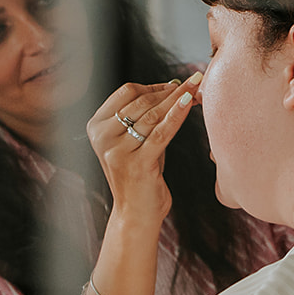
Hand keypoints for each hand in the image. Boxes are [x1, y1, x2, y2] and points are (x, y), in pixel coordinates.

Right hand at [87, 73, 200, 230]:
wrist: (136, 213)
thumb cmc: (139, 174)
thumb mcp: (134, 141)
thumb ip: (144, 116)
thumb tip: (173, 86)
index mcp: (96, 127)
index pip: (126, 93)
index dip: (153, 86)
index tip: (175, 83)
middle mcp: (103, 137)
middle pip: (141, 101)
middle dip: (170, 90)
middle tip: (194, 81)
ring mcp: (118, 151)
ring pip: (153, 114)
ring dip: (178, 98)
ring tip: (197, 87)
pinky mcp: (138, 163)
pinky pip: (162, 132)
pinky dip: (178, 114)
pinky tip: (190, 102)